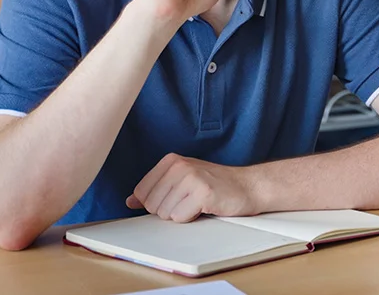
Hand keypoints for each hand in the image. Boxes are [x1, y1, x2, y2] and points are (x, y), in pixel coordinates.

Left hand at [126, 154, 259, 221]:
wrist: (248, 187)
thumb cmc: (215, 186)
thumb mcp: (182, 181)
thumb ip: (155, 190)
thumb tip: (130, 201)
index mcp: (170, 161)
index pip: (141, 193)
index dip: (158, 203)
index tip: (178, 197)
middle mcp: (178, 165)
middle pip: (151, 205)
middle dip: (170, 210)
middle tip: (191, 201)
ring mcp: (190, 177)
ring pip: (165, 213)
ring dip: (182, 214)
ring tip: (199, 203)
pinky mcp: (202, 192)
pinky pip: (180, 217)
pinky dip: (192, 218)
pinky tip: (206, 207)